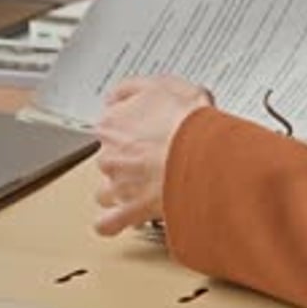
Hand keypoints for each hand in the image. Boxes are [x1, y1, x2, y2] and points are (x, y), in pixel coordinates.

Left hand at [94, 75, 213, 236]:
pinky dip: (113, 223)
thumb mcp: (166, 85)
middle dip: (127, 158)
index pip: (109, 121)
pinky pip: (109, 223)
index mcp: (113, 122)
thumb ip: (137, 88)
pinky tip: (121, 219)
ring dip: (118, 189)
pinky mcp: (131, 211)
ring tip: (139, 187)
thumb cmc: (187, 121)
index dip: (129, 124)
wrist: (201, 155)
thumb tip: (121, 94)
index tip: (141, 127)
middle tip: (153, 155)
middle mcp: (109, 154)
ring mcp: (119, 184)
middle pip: (108, 156)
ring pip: (105, 189)